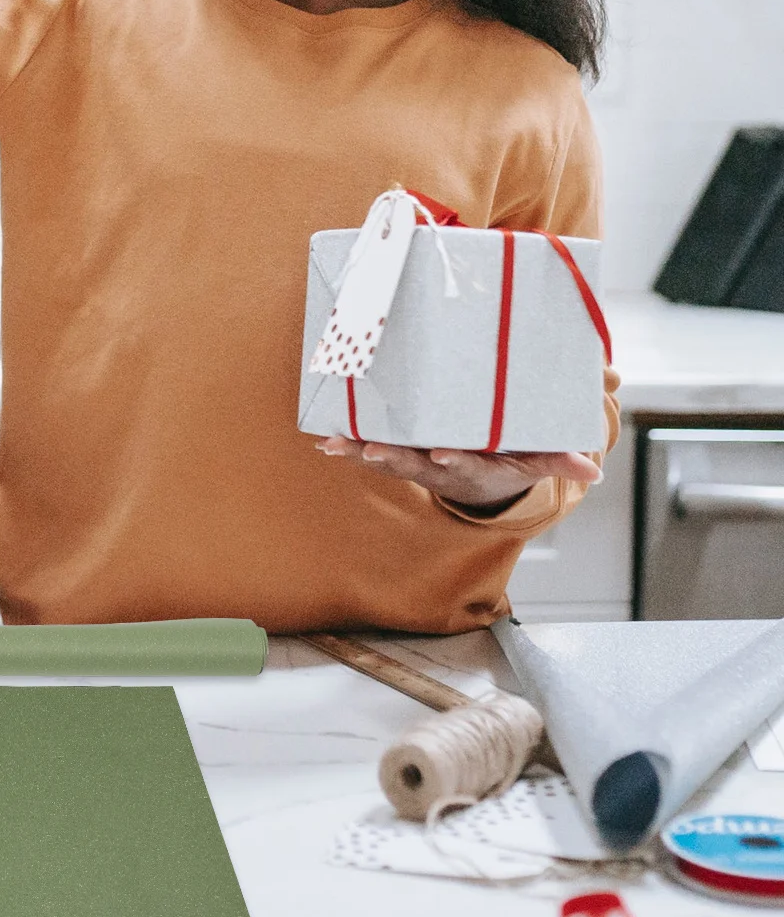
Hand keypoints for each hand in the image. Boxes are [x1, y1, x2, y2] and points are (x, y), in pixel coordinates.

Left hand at [317, 436, 599, 510]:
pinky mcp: (398, 449)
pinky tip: (323, 439)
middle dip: (392, 457)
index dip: (453, 460)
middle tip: (370, 450)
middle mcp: (440, 465)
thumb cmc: (508, 459)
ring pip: (386, 456)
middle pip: (415, 463)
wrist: (481, 477)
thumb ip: (560, 460)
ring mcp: (416, 459)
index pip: (464, 463)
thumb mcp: (536, 461)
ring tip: (336, 444)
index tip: (441, 455)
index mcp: (474, 464)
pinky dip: (346, 444)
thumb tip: (593, 471)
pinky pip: (368, 447)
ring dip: (359, 451)